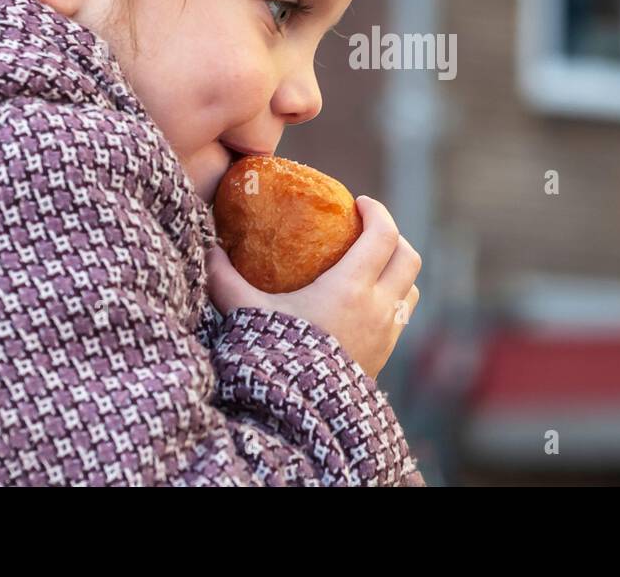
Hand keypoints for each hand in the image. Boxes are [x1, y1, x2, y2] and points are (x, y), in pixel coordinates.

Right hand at [205, 195, 421, 379]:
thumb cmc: (272, 359)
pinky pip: (402, 316)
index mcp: (351, 289)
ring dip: (397, 270)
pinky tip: (364, 303)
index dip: (377, 212)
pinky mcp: (385, 356)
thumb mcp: (244, 314)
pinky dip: (392, 299)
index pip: (384, 235)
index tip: (358, 203)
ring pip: (411, 288)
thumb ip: (224, 279)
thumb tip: (208, 250)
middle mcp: (378, 308)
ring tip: (371, 265)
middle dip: (393, 236)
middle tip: (367, 230)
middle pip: (408, 257)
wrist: (297, 416)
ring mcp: (387, 334)